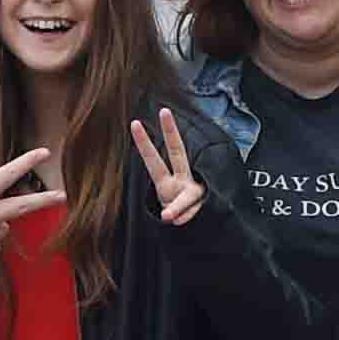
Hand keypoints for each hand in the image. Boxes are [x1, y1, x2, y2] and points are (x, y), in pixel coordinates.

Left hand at [123, 108, 205, 228]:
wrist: (204, 229)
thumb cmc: (181, 218)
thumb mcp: (168, 215)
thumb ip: (170, 212)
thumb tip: (170, 217)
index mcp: (168, 181)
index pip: (154, 160)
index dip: (144, 143)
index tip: (134, 124)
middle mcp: (182, 179)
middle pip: (177, 151)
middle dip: (171, 132)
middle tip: (164, 110)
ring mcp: (192, 191)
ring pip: (187, 197)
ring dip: (176, 208)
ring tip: (168, 218)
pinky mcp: (202, 205)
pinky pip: (189, 216)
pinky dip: (183, 222)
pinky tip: (182, 225)